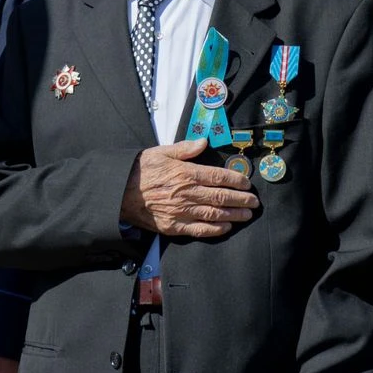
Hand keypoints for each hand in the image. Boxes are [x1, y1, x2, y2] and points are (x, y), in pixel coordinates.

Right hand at [119, 139, 258, 237]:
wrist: (118, 193)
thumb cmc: (140, 171)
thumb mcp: (161, 152)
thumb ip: (184, 149)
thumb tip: (203, 142)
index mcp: (186, 173)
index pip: (219, 177)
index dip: (236, 181)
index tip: (247, 183)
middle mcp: (187, 194)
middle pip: (221, 197)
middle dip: (241, 200)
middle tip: (254, 202)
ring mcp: (181, 212)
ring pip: (214, 215)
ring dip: (234, 215)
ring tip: (247, 215)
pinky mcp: (174, 227)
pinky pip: (199, 230)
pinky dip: (215, 230)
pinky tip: (226, 227)